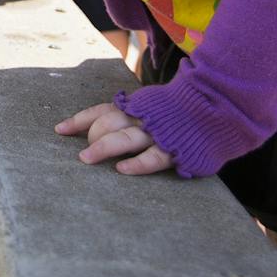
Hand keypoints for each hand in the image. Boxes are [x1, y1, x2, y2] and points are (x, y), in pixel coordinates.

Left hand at [55, 102, 172, 174]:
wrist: (216, 105)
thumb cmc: (179, 111)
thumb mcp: (152, 105)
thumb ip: (131, 114)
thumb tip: (99, 129)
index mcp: (136, 105)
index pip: (101, 110)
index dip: (79, 120)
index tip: (59, 130)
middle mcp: (143, 116)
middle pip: (109, 122)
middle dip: (92, 136)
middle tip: (80, 154)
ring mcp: (158, 132)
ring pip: (126, 138)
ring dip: (103, 148)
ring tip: (86, 159)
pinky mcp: (175, 149)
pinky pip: (153, 157)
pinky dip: (137, 164)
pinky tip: (122, 171)